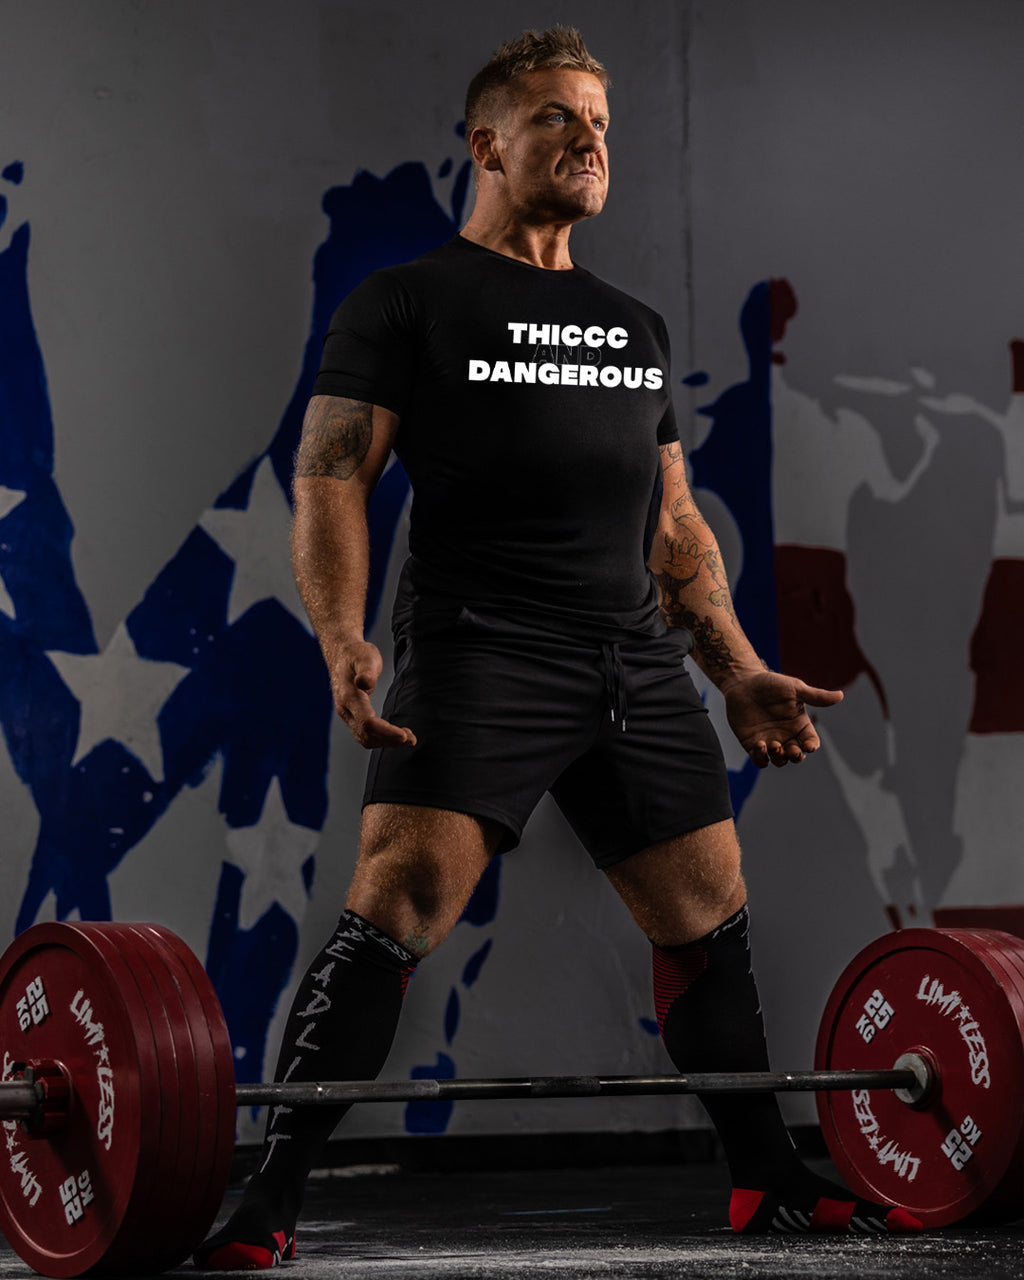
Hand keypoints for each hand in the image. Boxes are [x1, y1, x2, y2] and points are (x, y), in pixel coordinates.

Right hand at [329, 640, 416, 748]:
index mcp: (348, 696)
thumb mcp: (365, 657)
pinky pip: (365, 735)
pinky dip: (381, 739)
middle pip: (366, 735)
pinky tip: (397, 734)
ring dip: (386, 742)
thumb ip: (366, 671)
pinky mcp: (352, 716)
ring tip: (409, 738)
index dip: (386, 731)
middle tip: (412, 739)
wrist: (342, 654)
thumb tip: (363, 682)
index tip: (404, 735)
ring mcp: (347, 714)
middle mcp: (345, 709)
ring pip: (365, 739)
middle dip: (389, 740)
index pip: (367, 722)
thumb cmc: (356, 654)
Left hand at [721, 670, 842, 767]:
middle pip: (797, 756)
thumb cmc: (770, 684)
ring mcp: (770, 741)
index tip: (807, 745)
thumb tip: (840, 696)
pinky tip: (760, 745)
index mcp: (800, 724)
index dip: (811, 746)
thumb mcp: (795, 689)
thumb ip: (816, 696)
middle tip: (790, 749)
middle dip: (796, 756)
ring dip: (779, 758)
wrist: (743, 683)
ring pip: (780, 761)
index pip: (811, 742)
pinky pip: (760, 760)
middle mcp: (786, 735)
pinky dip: (761, 758)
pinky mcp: (753, 744)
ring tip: (773, 745)